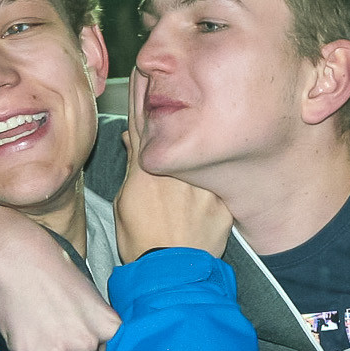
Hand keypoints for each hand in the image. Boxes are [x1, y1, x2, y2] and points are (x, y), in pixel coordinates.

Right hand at [115, 68, 233, 259]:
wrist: (170, 277)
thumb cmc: (140, 243)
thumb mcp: (126, 202)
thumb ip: (133, 167)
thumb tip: (133, 139)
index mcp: (148, 171)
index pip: (145, 124)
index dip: (144, 96)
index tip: (146, 73)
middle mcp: (179, 175)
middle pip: (177, 134)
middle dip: (172, 111)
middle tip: (172, 83)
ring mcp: (204, 190)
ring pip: (199, 160)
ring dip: (197, 146)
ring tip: (191, 139)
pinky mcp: (223, 206)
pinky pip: (218, 186)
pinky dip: (214, 179)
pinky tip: (213, 176)